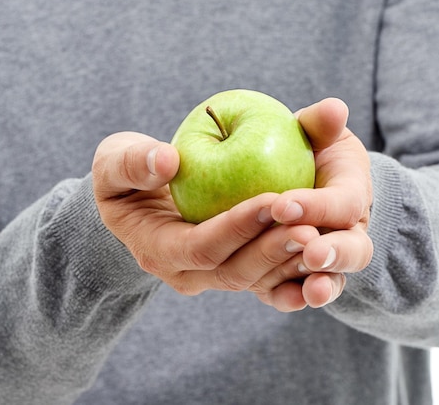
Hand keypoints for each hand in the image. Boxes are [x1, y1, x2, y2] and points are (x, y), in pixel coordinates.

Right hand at [91, 132, 319, 295]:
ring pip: (258, 279)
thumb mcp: (114, 163)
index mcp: (158, 250)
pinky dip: (296, 269)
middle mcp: (188, 273)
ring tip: (323, 236)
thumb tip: (165, 160)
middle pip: (236, 272)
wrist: (140, 197)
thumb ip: (131, 162)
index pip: (201, 247)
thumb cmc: (126, 175)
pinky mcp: (237, 268)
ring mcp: (214, 276)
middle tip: (309, 228)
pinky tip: (324, 251)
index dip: (236, 228)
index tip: (270, 202)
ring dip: (290, 262)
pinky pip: (269, 277)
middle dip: (272, 251)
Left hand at [250, 98, 373, 310]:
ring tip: (305, 289)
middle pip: (354, 250)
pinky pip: (301, 292)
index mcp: (353, 194)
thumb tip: (334, 108)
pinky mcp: (302, 276)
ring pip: (332, 279)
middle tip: (310, 250)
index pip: (344, 204)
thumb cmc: (306, 151)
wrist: (299, 182)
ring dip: (319, 283)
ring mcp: (328, 259)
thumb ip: (320, 123)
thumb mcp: (315, 132)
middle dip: (335, 251)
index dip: (319, 207)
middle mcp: (349, 232)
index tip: (283, 205)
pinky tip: (282, 299)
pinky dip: (294, 298)